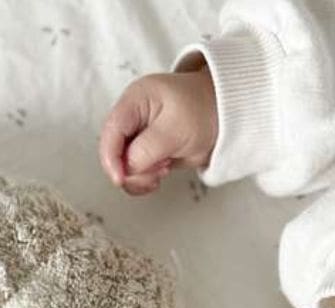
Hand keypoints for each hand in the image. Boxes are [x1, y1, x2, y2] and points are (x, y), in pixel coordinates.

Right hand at [98, 67, 217, 195]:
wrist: (223, 115)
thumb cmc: (202, 110)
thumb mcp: (174, 130)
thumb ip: (146, 150)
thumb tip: (127, 168)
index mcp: (134, 102)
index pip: (111, 133)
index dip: (110, 158)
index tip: (120, 179)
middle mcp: (131, 119)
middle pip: (113, 153)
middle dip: (131, 170)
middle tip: (157, 170)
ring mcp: (138, 137)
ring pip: (124, 167)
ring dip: (141, 176)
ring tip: (165, 167)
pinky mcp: (146, 152)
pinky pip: (136, 172)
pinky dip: (146, 179)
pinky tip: (163, 171)